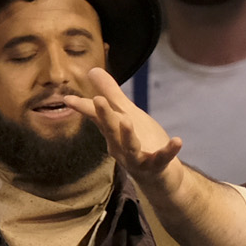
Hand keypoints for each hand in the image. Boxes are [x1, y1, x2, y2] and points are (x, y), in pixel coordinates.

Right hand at [59, 65, 181, 179]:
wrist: (158, 175)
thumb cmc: (140, 143)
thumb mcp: (126, 115)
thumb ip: (110, 94)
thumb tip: (92, 71)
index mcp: (113, 133)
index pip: (97, 117)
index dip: (83, 107)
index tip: (67, 98)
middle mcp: (120, 146)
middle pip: (110, 129)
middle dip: (104, 115)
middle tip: (98, 99)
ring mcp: (136, 157)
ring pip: (129, 146)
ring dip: (127, 134)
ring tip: (127, 120)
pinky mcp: (155, 165)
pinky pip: (161, 158)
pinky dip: (169, 151)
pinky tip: (177, 140)